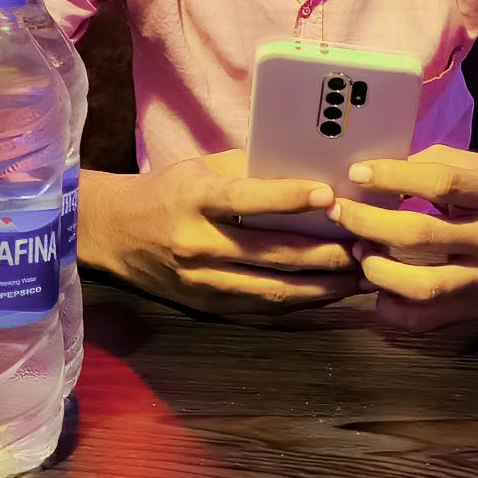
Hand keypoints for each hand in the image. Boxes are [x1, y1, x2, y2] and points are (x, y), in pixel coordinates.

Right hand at [80, 150, 360, 318]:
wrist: (110, 234)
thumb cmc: (165, 192)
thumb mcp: (199, 169)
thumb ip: (248, 170)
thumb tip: (306, 167)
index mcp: (194, 200)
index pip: (245, 200)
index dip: (288, 198)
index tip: (329, 196)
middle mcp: (198, 244)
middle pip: (271, 254)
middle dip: (326, 253)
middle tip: (367, 245)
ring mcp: (202, 282)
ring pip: (273, 290)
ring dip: (323, 286)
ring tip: (362, 276)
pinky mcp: (206, 307)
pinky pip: (262, 310)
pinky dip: (300, 304)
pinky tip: (330, 295)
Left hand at [325, 146, 477, 336]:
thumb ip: (436, 164)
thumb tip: (383, 171)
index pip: (440, 184)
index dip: (393, 177)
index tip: (357, 174)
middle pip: (421, 236)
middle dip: (369, 224)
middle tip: (339, 212)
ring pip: (424, 286)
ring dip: (378, 270)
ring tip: (358, 251)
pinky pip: (431, 319)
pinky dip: (396, 310)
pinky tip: (379, 292)